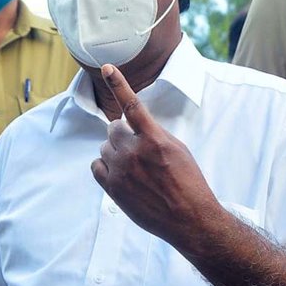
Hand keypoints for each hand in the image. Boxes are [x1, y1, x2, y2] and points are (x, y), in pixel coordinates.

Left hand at [91, 64, 219, 246]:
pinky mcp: (113, 188)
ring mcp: (121, 170)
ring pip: (105, 148)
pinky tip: (121, 174)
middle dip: (122, 134)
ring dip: (115, 152)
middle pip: (113, 129)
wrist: (188, 218)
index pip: (132, 104)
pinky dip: (106, 167)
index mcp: (154, 139)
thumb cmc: (188, 182)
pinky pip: (97, 166)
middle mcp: (134, 152)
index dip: (118, 83)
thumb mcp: (178, 150)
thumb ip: (153, 134)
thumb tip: (134, 127)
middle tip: (137, 148)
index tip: (106, 67)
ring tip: (134, 166)